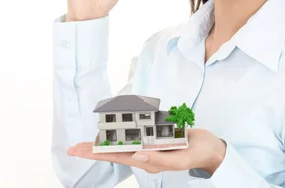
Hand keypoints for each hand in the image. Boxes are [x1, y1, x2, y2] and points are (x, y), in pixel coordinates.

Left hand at [67, 128, 226, 174]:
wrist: (211, 147)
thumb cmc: (197, 154)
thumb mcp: (180, 159)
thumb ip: (158, 160)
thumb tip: (136, 156)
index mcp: (147, 159)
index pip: (115, 156)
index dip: (95, 153)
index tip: (77, 151)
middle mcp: (144, 152)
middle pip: (113, 150)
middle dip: (93, 149)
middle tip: (73, 147)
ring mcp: (149, 143)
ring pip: (123, 139)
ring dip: (106, 138)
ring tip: (88, 140)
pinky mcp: (156, 133)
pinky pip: (137, 128)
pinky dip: (125, 125)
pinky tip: (115, 124)